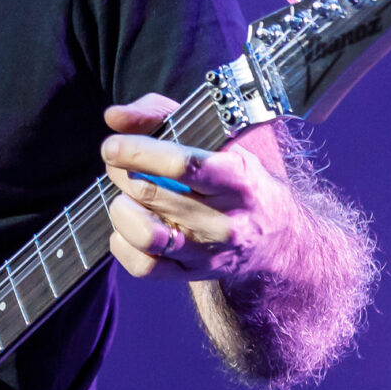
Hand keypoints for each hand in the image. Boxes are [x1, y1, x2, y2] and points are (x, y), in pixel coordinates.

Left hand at [100, 94, 300, 283]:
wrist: (277, 235)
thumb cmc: (239, 178)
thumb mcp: (219, 138)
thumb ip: (164, 115)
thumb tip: (115, 117)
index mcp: (236, 179)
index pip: (183, 165)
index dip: (138, 153)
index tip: (113, 146)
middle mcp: (223, 220)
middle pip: (152, 195)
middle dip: (122, 174)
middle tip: (118, 164)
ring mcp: (207, 251)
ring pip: (144, 234)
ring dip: (121, 210)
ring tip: (125, 197)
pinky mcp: (191, 274)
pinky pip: (143, 266)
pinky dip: (122, 244)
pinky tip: (128, 227)